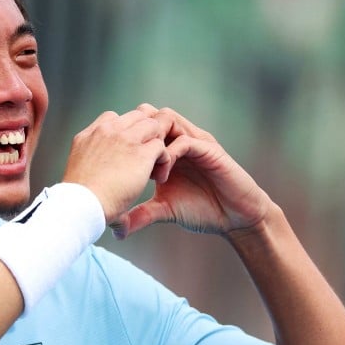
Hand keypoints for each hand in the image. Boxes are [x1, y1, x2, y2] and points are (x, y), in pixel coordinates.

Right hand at [61, 106, 171, 223]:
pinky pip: (161, 146)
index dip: (126, 133)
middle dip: (145, 134)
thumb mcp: (83, 181)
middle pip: (137, 117)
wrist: (80, 206)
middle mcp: (106, 131)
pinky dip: (165, 160)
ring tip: (155, 169)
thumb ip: (97, 183)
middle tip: (146, 160)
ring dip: (157, 144)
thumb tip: (116, 222)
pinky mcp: (141, 152)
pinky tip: (159, 177)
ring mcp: (124, 138)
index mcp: (88, 136)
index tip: (128, 154)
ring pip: (152, 127)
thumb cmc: (77, 202)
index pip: (114, 119)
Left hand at [110, 105, 273, 239]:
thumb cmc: (201, 210)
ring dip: (151, 139)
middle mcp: (179, 140)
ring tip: (142, 166)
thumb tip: (116, 230)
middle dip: (134, 133)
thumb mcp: (163, 210)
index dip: (123, 139)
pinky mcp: (210, 150)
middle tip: (123, 160)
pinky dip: (170, 153)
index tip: (110, 165)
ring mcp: (195, 142)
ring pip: (166, 120)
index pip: (138, 127)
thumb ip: (140, 214)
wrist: (235, 218)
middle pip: (149, 115)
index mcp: (166, 149)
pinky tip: (161, 176)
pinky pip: (186, 141)